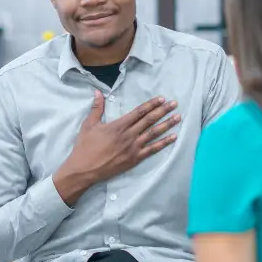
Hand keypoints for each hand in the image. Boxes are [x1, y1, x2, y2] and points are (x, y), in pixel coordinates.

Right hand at [54, 91, 179, 204]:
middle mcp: (129, 135)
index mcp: (118, 125)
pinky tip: (173, 138)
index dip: (151, 104)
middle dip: (163, 111)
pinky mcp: (134, 159)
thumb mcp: (88, 125)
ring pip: (154, 133)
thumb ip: (96, 108)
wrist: (84, 169)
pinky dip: (163, 143)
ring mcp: (133, 148)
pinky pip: (152, 150)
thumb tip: (98, 92)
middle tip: (174, 104)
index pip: (139, 112)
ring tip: (178, 117)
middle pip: (149, 120)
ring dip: (167, 125)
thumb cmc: (85, 147)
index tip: (161, 99)